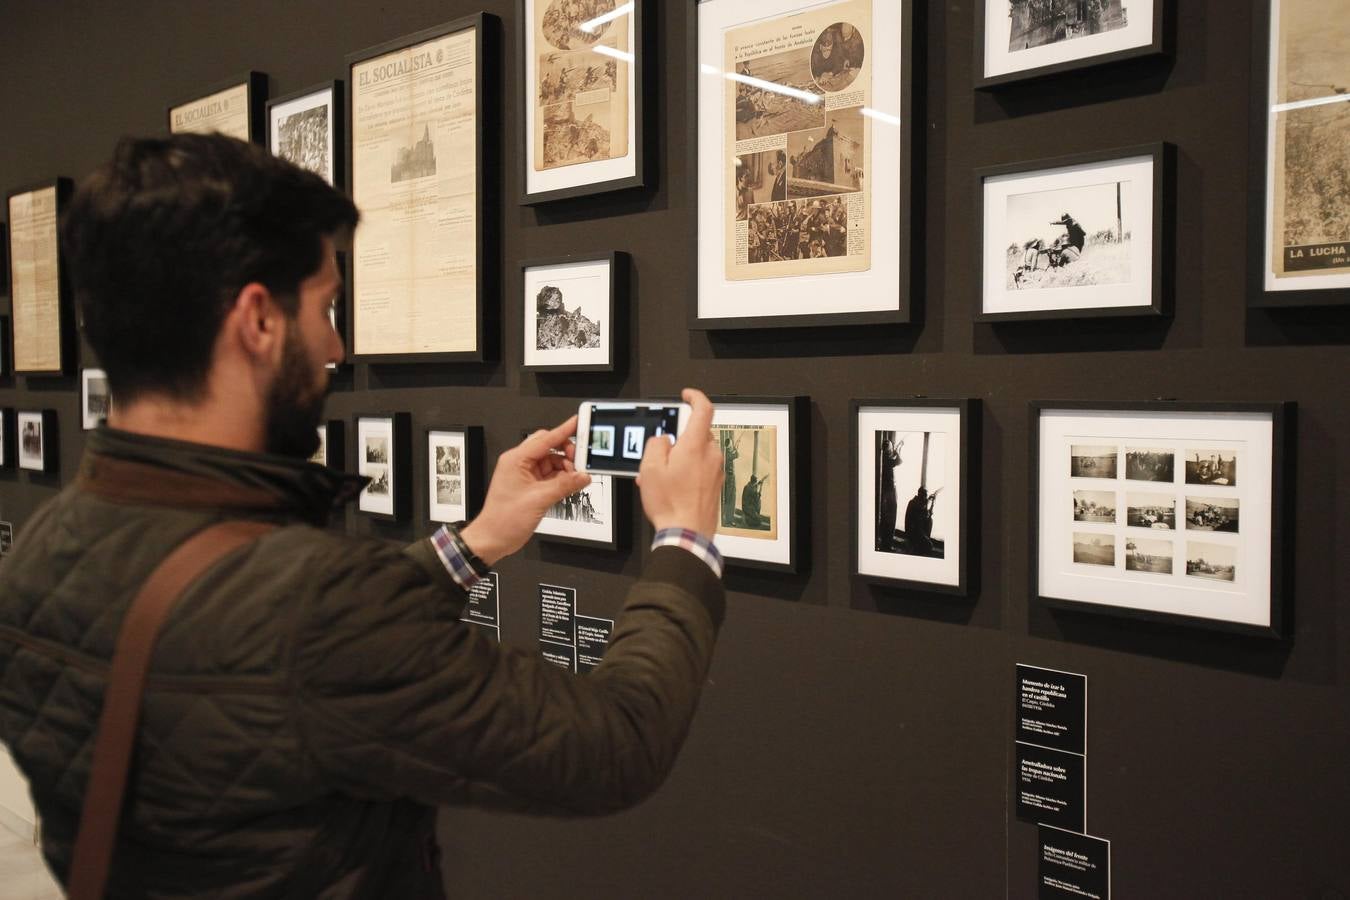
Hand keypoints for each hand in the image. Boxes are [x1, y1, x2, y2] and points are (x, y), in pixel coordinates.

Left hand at [460, 417, 590, 564]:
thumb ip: (564, 485)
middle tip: (581, 461)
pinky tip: (570, 485)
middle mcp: (520, 464)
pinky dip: (562, 478)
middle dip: (567, 453)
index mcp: (516, 460)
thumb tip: (582, 476)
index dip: (564, 430)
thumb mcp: (539, 500)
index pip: (545, 439)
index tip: (579, 423)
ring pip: (552, 462)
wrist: (493, 539)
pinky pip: (551, 475)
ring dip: (566, 468)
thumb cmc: (503, 519)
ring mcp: (525, 475)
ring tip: (576, 478)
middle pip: (549, 447)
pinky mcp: (531, 486)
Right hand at [636, 389, 723, 537]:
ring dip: (681, 458)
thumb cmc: (671, 505)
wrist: (687, 534)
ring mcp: (716, 470)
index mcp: (695, 446)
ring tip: (661, 478)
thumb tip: (663, 439)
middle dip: (678, 439)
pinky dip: (687, 471)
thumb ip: (656, 444)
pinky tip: (671, 488)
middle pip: (696, 434)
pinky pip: (701, 468)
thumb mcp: (650, 469)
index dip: (695, 397)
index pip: (703, 409)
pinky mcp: (716, 484)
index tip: (686, 396)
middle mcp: (710, 455)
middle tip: (660, 455)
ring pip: (697, 453)